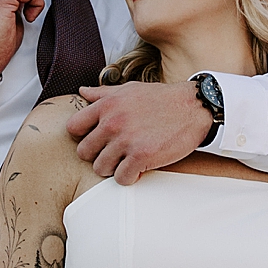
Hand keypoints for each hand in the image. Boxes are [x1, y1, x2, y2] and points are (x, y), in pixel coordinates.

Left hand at [66, 79, 210, 183]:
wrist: (194, 107)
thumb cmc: (161, 99)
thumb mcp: (129, 89)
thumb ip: (103, 93)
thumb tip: (81, 91)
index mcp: (106, 105)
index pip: (73, 128)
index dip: (83, 136)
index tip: (97, 140)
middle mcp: (112, 122)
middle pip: (84, 152)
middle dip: (98, 155)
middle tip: (114, 153)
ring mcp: (126, 140)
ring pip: (100, 168)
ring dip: (113, 168)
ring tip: (127, 161)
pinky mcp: (141, 156)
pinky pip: (121, 178)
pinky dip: (130, 177)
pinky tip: (139, 168)